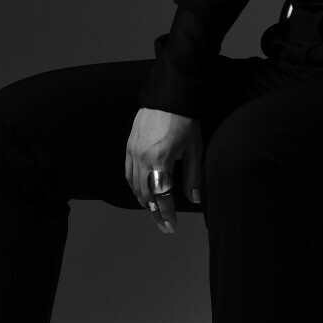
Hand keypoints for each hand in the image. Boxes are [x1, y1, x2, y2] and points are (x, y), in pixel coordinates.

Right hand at [125, 107, 202, 233]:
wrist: (169, 96)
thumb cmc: (185, 121)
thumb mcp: (194, 150)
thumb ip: (191, 177)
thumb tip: (193, 199)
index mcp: (160, 161)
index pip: (161, 196)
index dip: (166, 214)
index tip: (171, 226)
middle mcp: (142, 159)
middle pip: (145, 195)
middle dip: (155, 212)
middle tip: (163, 224)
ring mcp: (133, 152)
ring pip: (134, 186)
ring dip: (144, 201)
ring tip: (154, 210)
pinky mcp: (129, 146)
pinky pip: (128, 172)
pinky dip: (134, 186)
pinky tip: (142, 191)